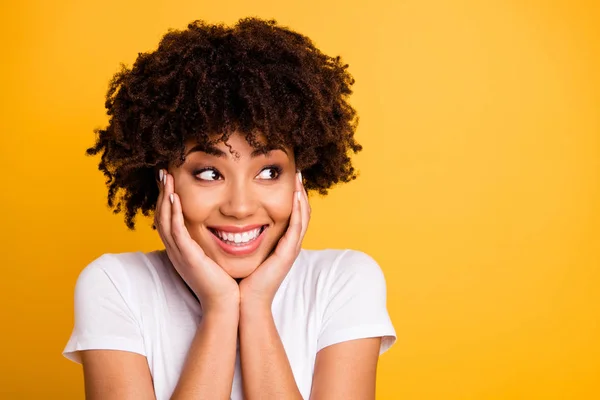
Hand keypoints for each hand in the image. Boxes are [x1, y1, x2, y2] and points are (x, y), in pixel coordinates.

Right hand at [154, 169, 239, 313]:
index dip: (166, 200)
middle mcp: (176, 251)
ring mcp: (180, 254)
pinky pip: (176, 232)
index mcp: (181, 250)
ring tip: (166, 178)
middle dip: (161, 193)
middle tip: (162, 172)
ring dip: (165, 197)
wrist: (225, 305)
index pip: (168, 220)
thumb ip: (209, 243)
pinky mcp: (188, 258)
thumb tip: (218, 228)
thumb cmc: (223, 283)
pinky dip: (174, 213)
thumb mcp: (212, 258)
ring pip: (165, 221)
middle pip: (161, 217)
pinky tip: (175, 197)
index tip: (169, 181)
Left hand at [238, 171, 310, 309]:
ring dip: (302, 195)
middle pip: (302, 211)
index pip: (292, 214)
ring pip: (303, 216)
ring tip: (298, 177)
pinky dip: (298, 209)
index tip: (286, 177)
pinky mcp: (288, 253)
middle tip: (296, 172)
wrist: (245, 302)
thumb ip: (243, 237)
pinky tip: (295, 195)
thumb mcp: (244, 251)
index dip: (291, 196)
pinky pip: (297, 226)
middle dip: (300, 191)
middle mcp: (290, 244)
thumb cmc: (242, 279)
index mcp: (281, 243)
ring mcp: (291, 248)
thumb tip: (229, 220)